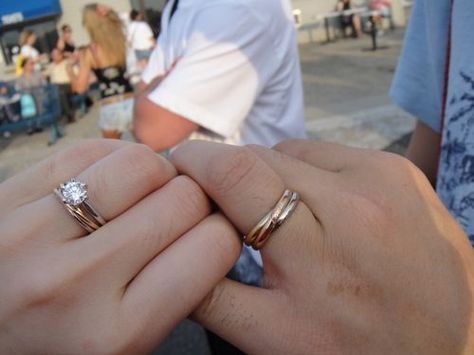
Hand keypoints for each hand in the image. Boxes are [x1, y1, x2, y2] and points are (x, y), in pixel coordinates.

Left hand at [0, 140, 240, 353]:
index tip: (211, 234)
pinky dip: (113, 159)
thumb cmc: (63, 343)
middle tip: (177, 215)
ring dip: (156, 174)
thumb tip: (212, 219)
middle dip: (194, 202)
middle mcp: (75, 284)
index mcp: (118, 336)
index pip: (214, 247)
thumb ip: (176, 290)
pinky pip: (89, 150)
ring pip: (141, 163)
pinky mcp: (4, 199)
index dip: (224, 233)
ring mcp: (32, 235)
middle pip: (185, 199)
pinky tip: (108, 184)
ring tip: (141, 196)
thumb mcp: (128, 344)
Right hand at [171, 140, 473, 353]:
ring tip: (281, 215)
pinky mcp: (402, 170)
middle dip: (230, 173)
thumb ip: (210, 290)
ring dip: (272, 174)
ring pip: (293, 150)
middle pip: (262, 157)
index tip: (178, 167)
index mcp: (317, 254)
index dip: (197, 161)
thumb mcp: (271, 338)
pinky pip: (330, 154)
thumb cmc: (354, 350)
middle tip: (226, 204)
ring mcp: (386, 179)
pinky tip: (320, 209)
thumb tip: (171, 240)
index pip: (238, 174)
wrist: (450, 346)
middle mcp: (356, 203)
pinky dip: (310, 174)